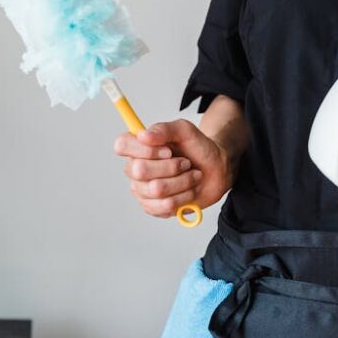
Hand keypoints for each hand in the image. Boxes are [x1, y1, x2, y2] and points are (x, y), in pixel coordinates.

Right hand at [113, 119, 232, 218]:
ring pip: (156, 189)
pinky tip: (190, 190)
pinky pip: (165, 206)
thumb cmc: (198, 148)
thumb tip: (143, 135)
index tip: (167, 150)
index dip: (144, 149)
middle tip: (186, 162)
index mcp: (139, 147)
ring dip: (182, 181)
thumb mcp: (185, 130)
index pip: (121, 145)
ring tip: (192, 175)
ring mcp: (143, 190)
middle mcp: (136, 169)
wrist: (216, 169)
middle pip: (139, 170)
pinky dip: (184, 196)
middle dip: (171, 166)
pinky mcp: (154, 208)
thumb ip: (164, 129)